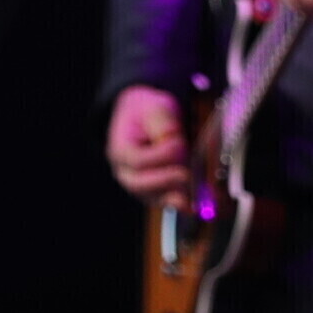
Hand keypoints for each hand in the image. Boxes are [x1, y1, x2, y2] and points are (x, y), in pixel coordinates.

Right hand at [106, 83, 192, 208]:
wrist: (142, 119)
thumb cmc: (147, 112)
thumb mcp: (154, 107)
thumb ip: (162, 122)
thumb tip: (171, 136)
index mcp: (120, 148)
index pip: (136, 160)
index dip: (159, 155)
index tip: (178, 142)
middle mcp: (124, 171)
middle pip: (139, 185)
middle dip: (164, 181)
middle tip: (185, 173)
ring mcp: (137, 183)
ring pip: (151, 197)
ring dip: (172, 195)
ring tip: (191, 190)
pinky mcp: (152, 191)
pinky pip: (161, 201)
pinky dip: (177, 203)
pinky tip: (192, 206)